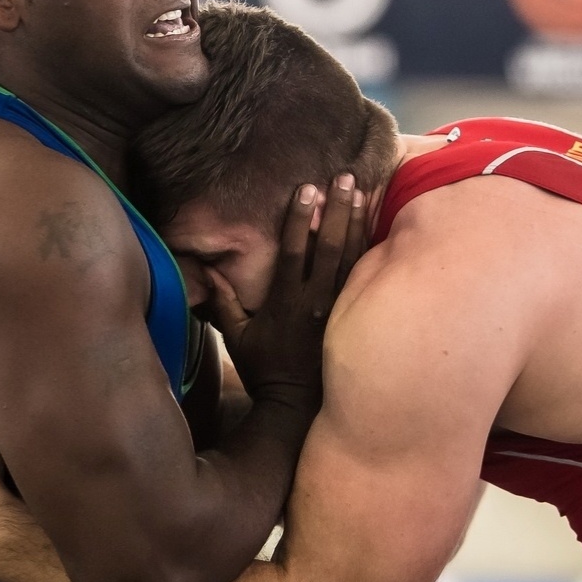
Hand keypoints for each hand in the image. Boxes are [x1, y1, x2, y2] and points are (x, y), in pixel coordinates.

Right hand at [207, 173, 365, 408]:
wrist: (296, 404)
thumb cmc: (264, 369)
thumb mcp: (236, 337)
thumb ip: (223, 302)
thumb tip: (207, 270)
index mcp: (285, 302)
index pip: (294, 252)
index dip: (300, 219)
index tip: (306, 189)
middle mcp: (314, 301)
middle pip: (330, 247)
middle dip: (337, 210)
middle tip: (344, 177)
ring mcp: (336, 307)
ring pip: (351, 257)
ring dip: (356, 222)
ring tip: (361, 190)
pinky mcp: (351, 313)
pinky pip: (362, 274)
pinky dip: (368, 247)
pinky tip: (374, 223)